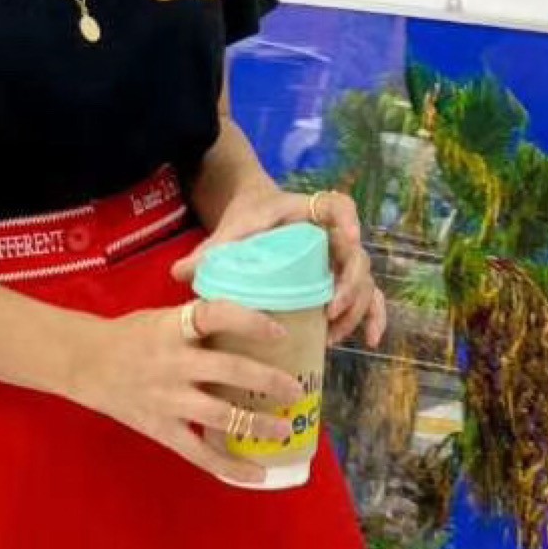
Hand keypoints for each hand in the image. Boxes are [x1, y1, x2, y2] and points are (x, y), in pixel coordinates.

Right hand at [65, 300, 306, 484]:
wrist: (86, 363)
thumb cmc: (132, 335)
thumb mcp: (164, 318)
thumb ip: (200, 324)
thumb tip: (253, 323)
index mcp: (174, 327)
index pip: (216, 315)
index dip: (250, 321)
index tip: (279, 331)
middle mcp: (173, 362)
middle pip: (228, 370)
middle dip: (267, 380)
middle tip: (295, 389)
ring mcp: (167, 399)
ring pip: (220, 415)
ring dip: (257, 424)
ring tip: (284, 430)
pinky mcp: (161, 428)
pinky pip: (199, 453)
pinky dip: (229, 466)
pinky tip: (256, 473)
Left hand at [173, 182, 387, 349]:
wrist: (255, 213)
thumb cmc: (248, 216)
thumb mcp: (232, 228)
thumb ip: (211, 249)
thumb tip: (177, 273)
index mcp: (309, 211)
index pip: (339, 206)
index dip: (348, 220)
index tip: (346, 238)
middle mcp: (333, 234)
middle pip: (356, 254)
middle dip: (349, 284)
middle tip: (329, 309)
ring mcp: (339, 259)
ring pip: (364, 282)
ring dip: (355, 308)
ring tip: (332, 333)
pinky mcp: (340, 280)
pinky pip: (366, 298)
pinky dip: (370, 317)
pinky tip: (367, 342)